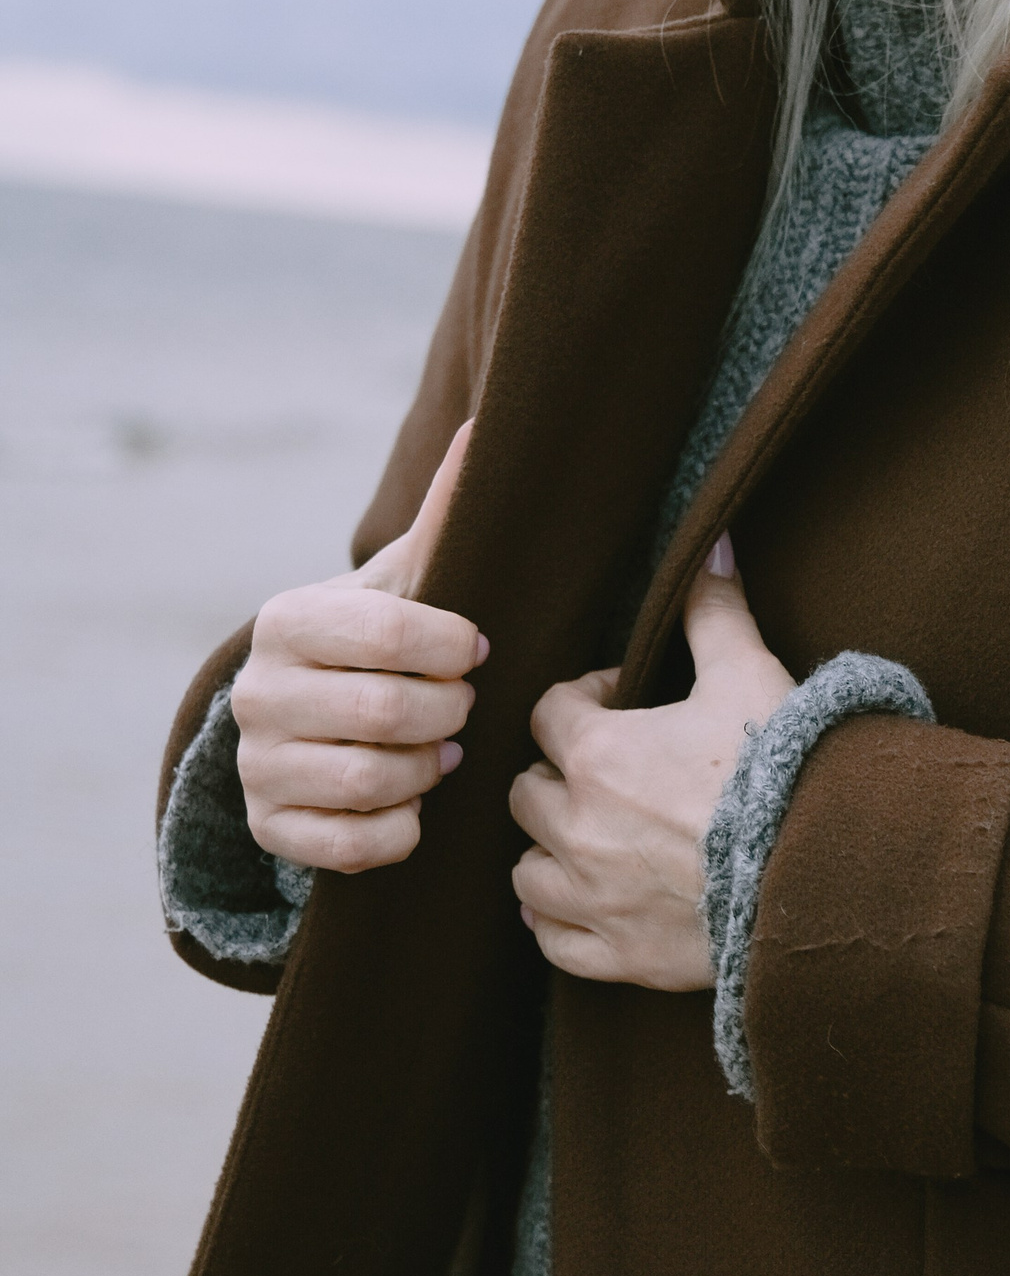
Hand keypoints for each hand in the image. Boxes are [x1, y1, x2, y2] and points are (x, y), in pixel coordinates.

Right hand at [231, 424, 487, 873]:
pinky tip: (411, 803)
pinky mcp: (268, 829)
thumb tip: (488, 429)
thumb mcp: (404, 581)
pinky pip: (352, 845)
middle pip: (386, 712)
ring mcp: (256, 766)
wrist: (309, 721)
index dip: (451, 649)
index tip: (475, 652)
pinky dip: (400, 830)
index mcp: (287, 620)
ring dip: (427, 771)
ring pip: (371, 781)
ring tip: (442, 754)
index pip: (389, 634)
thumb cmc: (374, 640)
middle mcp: (255, 692)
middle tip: (461, 707)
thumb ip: (443, 519)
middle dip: (446, 713)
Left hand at [509, 535, 794, 987]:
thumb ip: (716, 611)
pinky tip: (585, 903)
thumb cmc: (785, 769)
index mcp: (598, 754)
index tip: (624, 704)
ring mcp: (592, 897)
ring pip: (526, 871)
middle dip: (558, 779)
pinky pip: (552, 940)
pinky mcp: (618, 956)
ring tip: (588, 840)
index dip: (584, 700)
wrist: (824, 873)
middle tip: (608, 775)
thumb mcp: (751, 676)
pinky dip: (559, 922)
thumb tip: (715, 544)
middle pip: (525, 792)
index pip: (549, 712)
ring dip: (548, 851)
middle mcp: (577, 827)